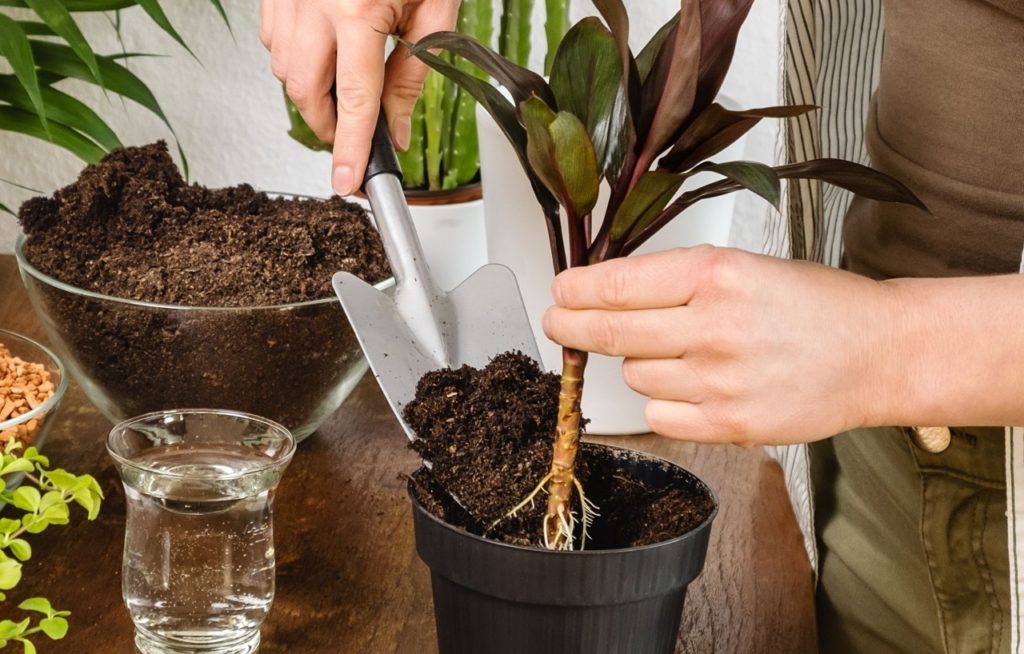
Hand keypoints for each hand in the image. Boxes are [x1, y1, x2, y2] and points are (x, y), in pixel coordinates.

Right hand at [260, 0, 457, 194]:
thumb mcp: (433, 10)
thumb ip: (413, 73)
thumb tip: (395, 129)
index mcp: (358, 8)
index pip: (355, 99)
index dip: (353, 146)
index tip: (347, 180)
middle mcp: (314, 2)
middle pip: (306, 93)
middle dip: (328, 126)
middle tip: (353, 139)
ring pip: (283, 71)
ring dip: (310, 94)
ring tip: (343, 90)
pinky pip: (271, 42)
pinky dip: (293, 61)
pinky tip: (322, 55)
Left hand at [542, 246, 901, 445]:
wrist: (875, 353)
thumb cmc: (814, 305)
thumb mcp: (743, 266)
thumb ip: (676, 279)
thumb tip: (605, 291)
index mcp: (716, 275)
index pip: (618, 285)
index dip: (576, 290)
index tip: (559, 292)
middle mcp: (713, 327)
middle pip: (611, 333)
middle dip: (571, 326)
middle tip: (558, 322)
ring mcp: (720, 381)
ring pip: (635, 376)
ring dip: (640, 363)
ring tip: (682, 352)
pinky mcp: (729, 425)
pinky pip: (658, 416)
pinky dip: (662, 402)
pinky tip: (693, 386)